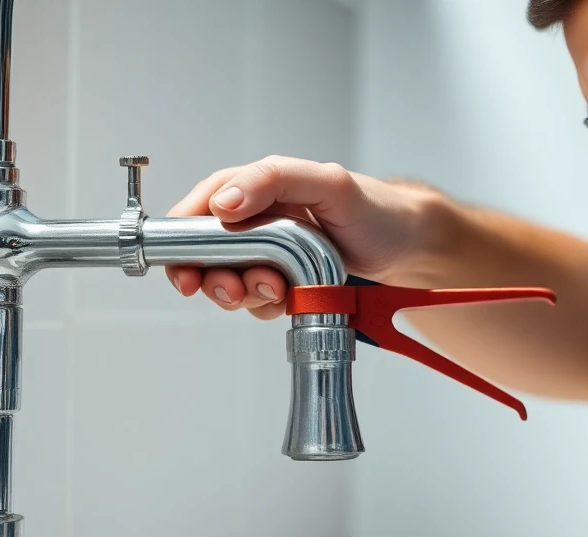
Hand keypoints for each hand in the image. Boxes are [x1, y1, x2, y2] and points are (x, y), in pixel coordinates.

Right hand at [164, 155, 442, 318]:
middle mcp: (254, 220)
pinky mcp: (281, 279)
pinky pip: (256, 300)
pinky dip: (267, 306)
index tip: (185, 273)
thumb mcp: (327, 183)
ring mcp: (266, 253)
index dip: (182, 244)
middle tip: (237, 290)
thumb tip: (223, 202)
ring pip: (229, 281)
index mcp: (254, 187)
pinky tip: (290, 299)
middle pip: (205, 255)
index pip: (198, 212)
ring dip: (245, 295)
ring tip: (277, 290)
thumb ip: (273, 180)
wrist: (405, 245)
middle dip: (216, 279)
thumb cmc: (372, 208)